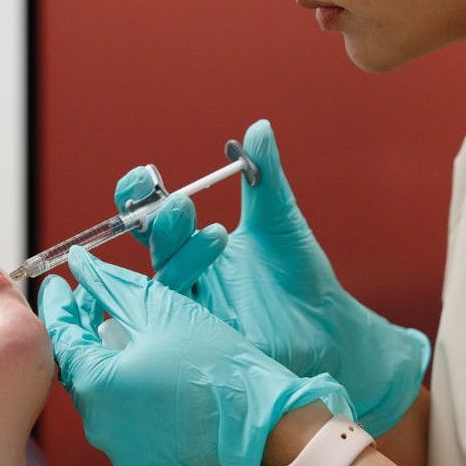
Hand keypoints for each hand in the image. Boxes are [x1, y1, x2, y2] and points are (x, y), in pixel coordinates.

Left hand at [39, 246, 350, 465]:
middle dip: (89, 336)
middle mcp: (99, 425)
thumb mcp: (160, 308)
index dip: (60, 306)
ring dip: (112, 371)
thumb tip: (80, 263)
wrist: (259, 417)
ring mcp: (120, 453)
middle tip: (99, 304)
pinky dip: (133, 405)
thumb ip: (111, 284)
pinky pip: (126, 430)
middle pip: (81, 370)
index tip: (59, 284)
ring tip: (135, 342)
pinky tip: (154, 382)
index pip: (62, 337)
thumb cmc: (214, 359)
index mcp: (96, 383)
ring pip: (104, 401)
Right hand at [115, 119, 429, 434]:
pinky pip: (184, 319)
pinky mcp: (208, 337)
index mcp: (194, 243)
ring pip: (166, 280)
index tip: (145, 177)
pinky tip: (215, 275)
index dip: (138, 196)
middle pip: (151, 245)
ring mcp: (195, 306)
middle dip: (158, 223)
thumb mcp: (280, 218)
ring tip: (219, 235)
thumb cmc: (299, 273)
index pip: (151, 216)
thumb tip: (259, 128)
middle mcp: (187, 273)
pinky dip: (193, 296)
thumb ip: (264, 175)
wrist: (327, 323)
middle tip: (179, 204)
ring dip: (183, 255)